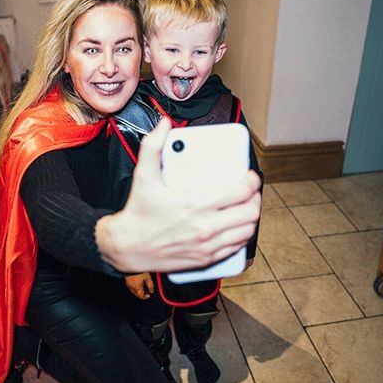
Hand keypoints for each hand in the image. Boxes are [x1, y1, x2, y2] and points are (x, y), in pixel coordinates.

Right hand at [97, 117, 261, 272]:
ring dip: (250, 218)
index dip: (251, 181)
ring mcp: (207, 245)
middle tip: (249, 191)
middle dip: (255, 199)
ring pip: (247, 230)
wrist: (127, 246)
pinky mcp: (206, 259)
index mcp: (195, 203)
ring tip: (245, 207)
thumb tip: (164, 123)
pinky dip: (241, 235)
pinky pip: (236, 247)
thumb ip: (153, 145)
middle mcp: (205, 226)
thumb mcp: (144, 175)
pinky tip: (236, 226)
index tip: (249, 175)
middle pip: (250, 212)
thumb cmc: (138, 211)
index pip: (240, 191)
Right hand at [125, 273, 153, 299]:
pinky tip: (137, 282)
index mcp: (137, 288)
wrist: (131, 264)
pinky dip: (134, 286)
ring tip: (142, 286)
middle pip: (137, 294)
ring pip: (133, 290)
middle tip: (146, 292)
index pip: (141, 296)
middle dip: (142, 294)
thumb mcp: (147, 278)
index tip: (149, 295)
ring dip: (138, 290)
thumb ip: (150, 285)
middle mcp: (132, 287)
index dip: (145, 297)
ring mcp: (128, 284)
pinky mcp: (126, 280)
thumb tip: (151, 291)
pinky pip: (130, 286)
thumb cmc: (139, 271)